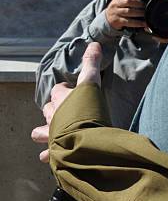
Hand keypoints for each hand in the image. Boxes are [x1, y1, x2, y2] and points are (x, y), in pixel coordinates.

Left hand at [31, 43, 102, 162]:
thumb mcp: (91, 83)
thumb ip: (92, 64)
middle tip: (64, 111)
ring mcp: (52, 134)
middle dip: (53, 110)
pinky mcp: (55, 150)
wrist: (86, 138)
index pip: (57, 90)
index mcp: (60, 99)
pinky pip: (47, 154)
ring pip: (41, 132)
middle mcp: (53, 116)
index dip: (64, 90)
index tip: (71, 90)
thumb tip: (93, 44)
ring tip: (52, 133)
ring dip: (45, 132)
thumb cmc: (88, 110)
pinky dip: (49, 155)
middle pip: (48, 110)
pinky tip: (51, 156)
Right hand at [105, 0, 147, 29]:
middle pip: (128, 1)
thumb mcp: (121, 0)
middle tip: (147, 5)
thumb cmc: (119, 8)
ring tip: (147, 14)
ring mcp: (116, 12)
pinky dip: (138, 23)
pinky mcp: (117, 21)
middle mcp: (116, 3)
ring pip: (129, 11)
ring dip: (140, 13)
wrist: (107, 18)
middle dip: (139, 3)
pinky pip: (129, 22)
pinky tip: (145, 23)